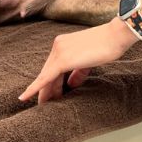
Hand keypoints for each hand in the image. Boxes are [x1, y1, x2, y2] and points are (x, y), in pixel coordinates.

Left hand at [19, 19, 136, 104]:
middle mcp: (58, 46)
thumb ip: (78, 71)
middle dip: (47, 89)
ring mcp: (59, 51)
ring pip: (46, 77)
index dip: (51, 81)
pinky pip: (45, 78)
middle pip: (48, 72)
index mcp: (64, 43)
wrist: (116, 35)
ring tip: (42, 106)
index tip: (49, 94)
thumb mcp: (89, 60)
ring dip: (45, 92)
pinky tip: (25, 97)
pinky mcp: (62, 60)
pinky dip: (35, 88)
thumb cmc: (108, 46)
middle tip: (45, 104)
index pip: (53, 66)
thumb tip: (71, 84)